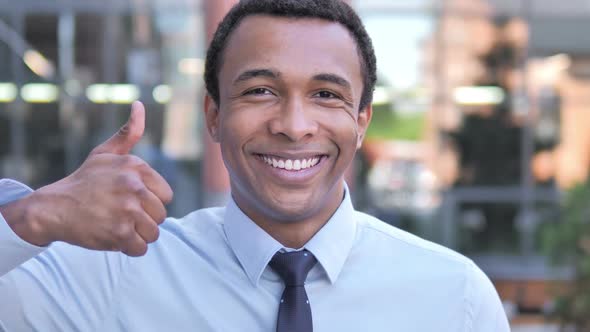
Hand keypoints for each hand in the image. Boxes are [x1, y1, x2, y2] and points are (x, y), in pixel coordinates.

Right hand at [2, 101, 172, 255]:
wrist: (53, 207)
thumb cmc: (84, 181)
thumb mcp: (105, 153)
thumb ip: (128, 133)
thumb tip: (140, 105)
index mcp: (136, 168)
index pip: (167, 195)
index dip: (150, 201)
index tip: (130, 200)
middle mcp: (134, 187)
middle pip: (161, 215)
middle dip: (144, 219)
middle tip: (121, 215)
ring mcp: (127, 211)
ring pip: (153, 233)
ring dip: (138, 235)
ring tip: (118, 225)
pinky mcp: (119, 233)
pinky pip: (141, 248)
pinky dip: (129, 248)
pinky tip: (114, 237)